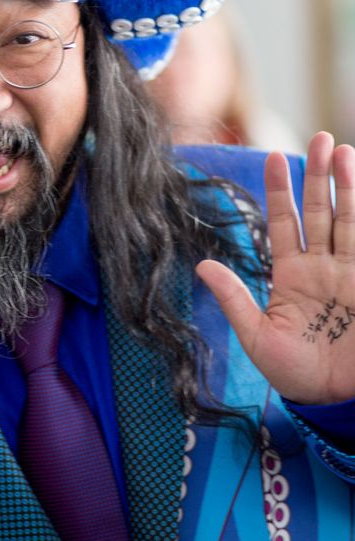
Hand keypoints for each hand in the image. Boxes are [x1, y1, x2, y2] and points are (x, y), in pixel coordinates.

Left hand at [196, 132, 354, 404]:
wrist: (337, 402)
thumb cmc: (294, 375)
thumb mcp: (256, 338)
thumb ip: (234, 299)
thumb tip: (200, 266)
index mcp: (290, 276)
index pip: (284, 223)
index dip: (279, 191)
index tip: (274, 156)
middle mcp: (322, 268)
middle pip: (321, 211)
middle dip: (320, 176)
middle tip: (321, 138)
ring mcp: (350, 275)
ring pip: (349, 220)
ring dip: (348, 186)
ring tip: (344, 150)